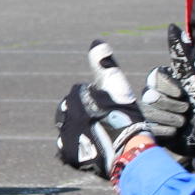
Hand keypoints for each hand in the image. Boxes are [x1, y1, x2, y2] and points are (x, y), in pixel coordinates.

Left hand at [54, 43, 150, 175]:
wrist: (129, 151)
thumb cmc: (126, 116)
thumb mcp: (118, 86)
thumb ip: (105, 63)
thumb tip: (96, 41)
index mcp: (74, 96)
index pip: (79, 93)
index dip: (94, 100)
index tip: (106, 108)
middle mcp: (65, 115)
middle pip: (70, 111)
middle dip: (82, 114)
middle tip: (102, 123)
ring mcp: (64, 136)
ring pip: (68, 130)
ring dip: (79, 131)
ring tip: (98, 136)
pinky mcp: (67, 154)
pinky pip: (67, 149)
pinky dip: (78, 149)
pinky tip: (92, 149)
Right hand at [143, 25, 194, 158]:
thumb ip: (184, 53)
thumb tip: (173, 27)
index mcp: (166, 79)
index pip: (155, 76)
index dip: (168, 86)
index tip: (183, 93)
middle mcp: (156, 94)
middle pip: (149, 95)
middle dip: (171, 104)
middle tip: (187, 109)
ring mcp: (153, 112)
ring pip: (149, 112)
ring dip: (170, 117)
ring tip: (184, 121)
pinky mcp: (153, 130)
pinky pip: (150, 128)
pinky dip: (167, 130)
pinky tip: (177, 131)